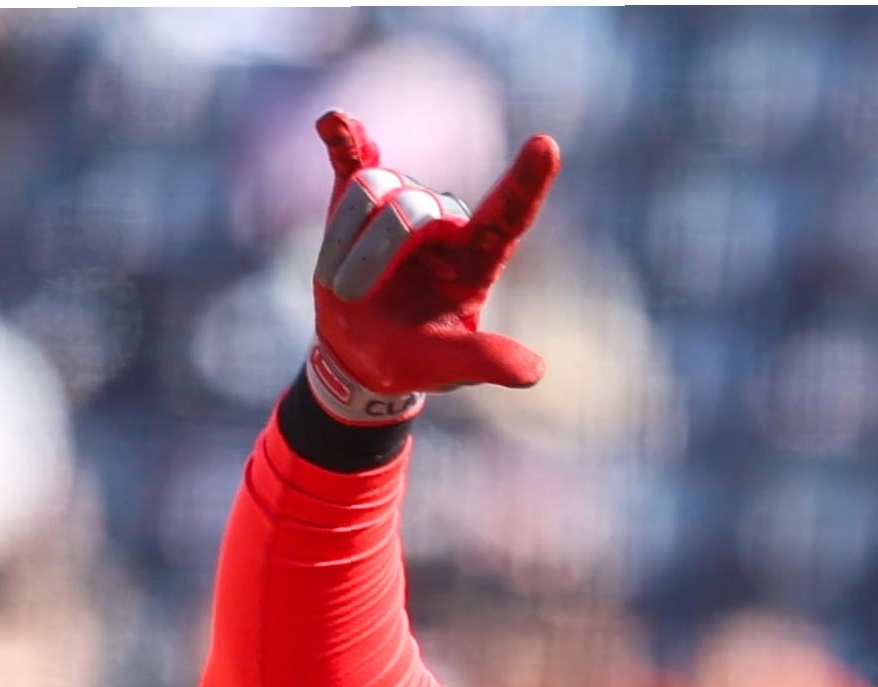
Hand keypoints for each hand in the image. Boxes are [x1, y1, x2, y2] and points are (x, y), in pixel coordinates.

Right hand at [305, 109, 559, 427]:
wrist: (359, 351)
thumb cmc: (413, 359)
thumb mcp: (448, 365)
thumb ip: (485, 360)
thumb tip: (534, 371)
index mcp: (475, 257)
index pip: (510, 213)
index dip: (527, 182)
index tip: (546, 146)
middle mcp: (444, 220)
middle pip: (411, 208)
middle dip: (375, 253)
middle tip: (355, 297)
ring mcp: (402, 201)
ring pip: (371, 189)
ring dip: (346, 240)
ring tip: (342, 285)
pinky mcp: (360, 192)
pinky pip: (353, 155)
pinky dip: (343, 137)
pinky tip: (331, 123)